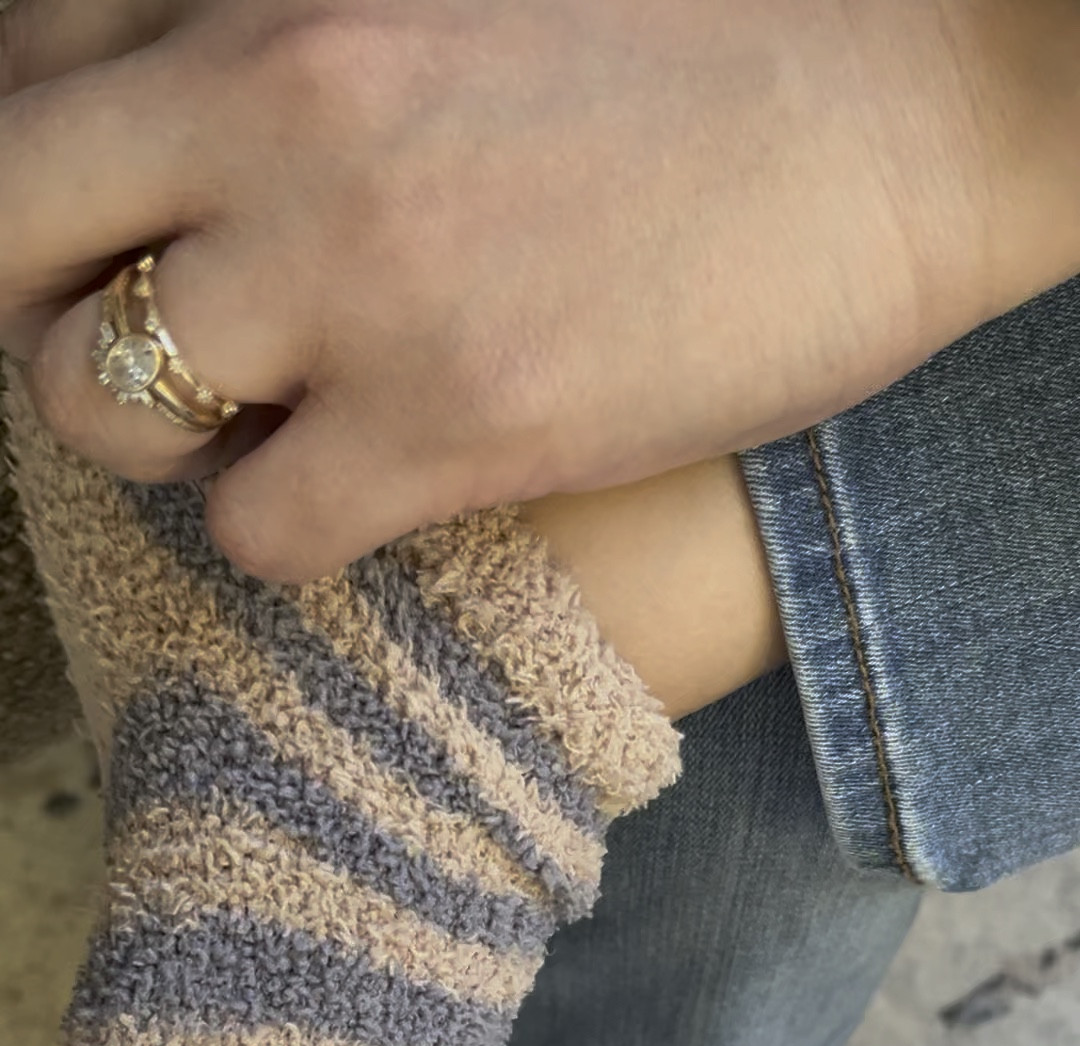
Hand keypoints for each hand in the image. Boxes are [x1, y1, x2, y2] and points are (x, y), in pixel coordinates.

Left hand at [2, 0, 1077, 583]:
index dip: (56, 166)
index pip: (24, 65)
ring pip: (95, 401)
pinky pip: (253, 531)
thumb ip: (301, 35)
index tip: (128, 215)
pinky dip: (282, 529)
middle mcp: (281, 99)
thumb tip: (201, 125)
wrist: (912, 101)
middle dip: (45, 298)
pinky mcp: (453, 423)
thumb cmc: (709, 29)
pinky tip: (367, 488)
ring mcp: (359, 268)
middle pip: (5, 224)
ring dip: (157, 432)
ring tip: (263, 420)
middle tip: (149, 333)